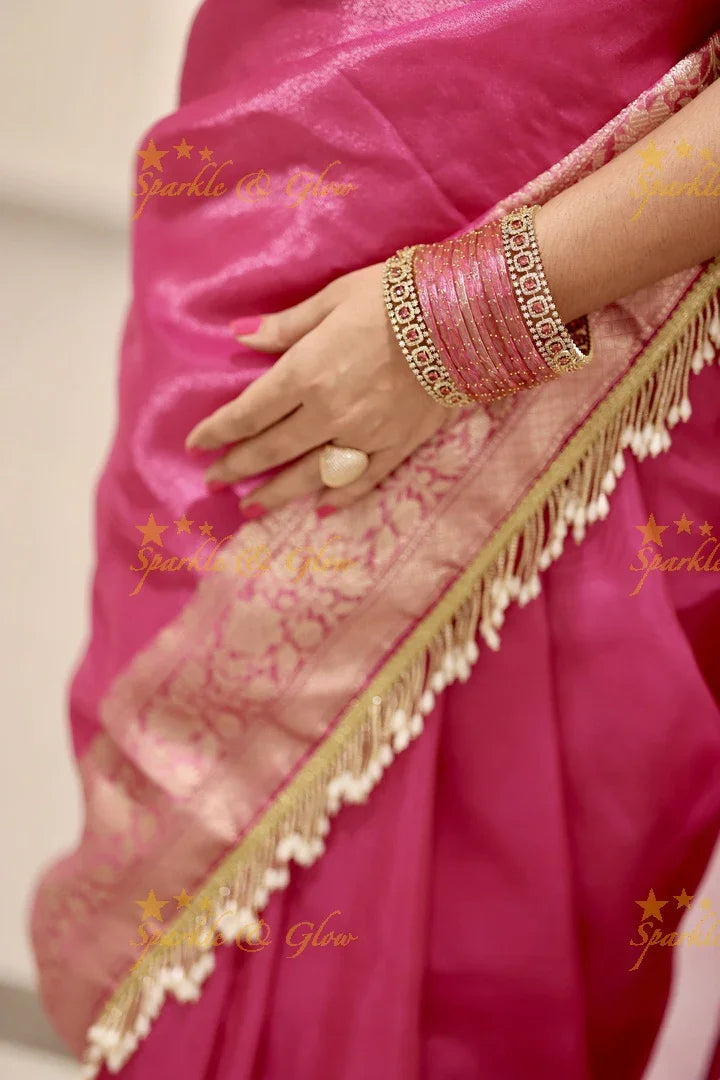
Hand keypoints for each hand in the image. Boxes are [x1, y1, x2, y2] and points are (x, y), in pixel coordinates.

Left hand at [185, 263, 449, 514]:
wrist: (464, 317)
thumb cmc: (394, 296)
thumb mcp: (333, 298)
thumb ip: (286, 327)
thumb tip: (242, 337)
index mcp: (305, 374)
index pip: (249, 412)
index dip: (219, 431)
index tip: (197, 444)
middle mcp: (328, 413)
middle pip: (272, 449)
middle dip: (238, 467)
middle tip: (215, 482)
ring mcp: (364, 435)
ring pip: (310, 474)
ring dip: (277, 493)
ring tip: (252, 507)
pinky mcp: (398, 446)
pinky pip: (362, 480)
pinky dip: (339, 496)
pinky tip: (320, 508)